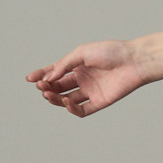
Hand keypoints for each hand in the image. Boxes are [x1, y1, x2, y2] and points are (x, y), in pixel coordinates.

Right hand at [26, 41, 145, 117]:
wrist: (133, 60)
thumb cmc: (110, 52)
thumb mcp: (81, 53)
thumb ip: (64, 65)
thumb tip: (48, 78)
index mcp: (77, 66)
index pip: (54, 73)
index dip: (41, 76)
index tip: (29, 78)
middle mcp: (83, 79)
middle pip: (59, 87)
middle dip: (47, 87)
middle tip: (41, 86)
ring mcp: (91, 91)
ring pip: (67, 100)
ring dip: (55, 98)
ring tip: (48, 93)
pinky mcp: (100, 102)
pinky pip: (82, 110)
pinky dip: (72, 109)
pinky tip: (66, 102)